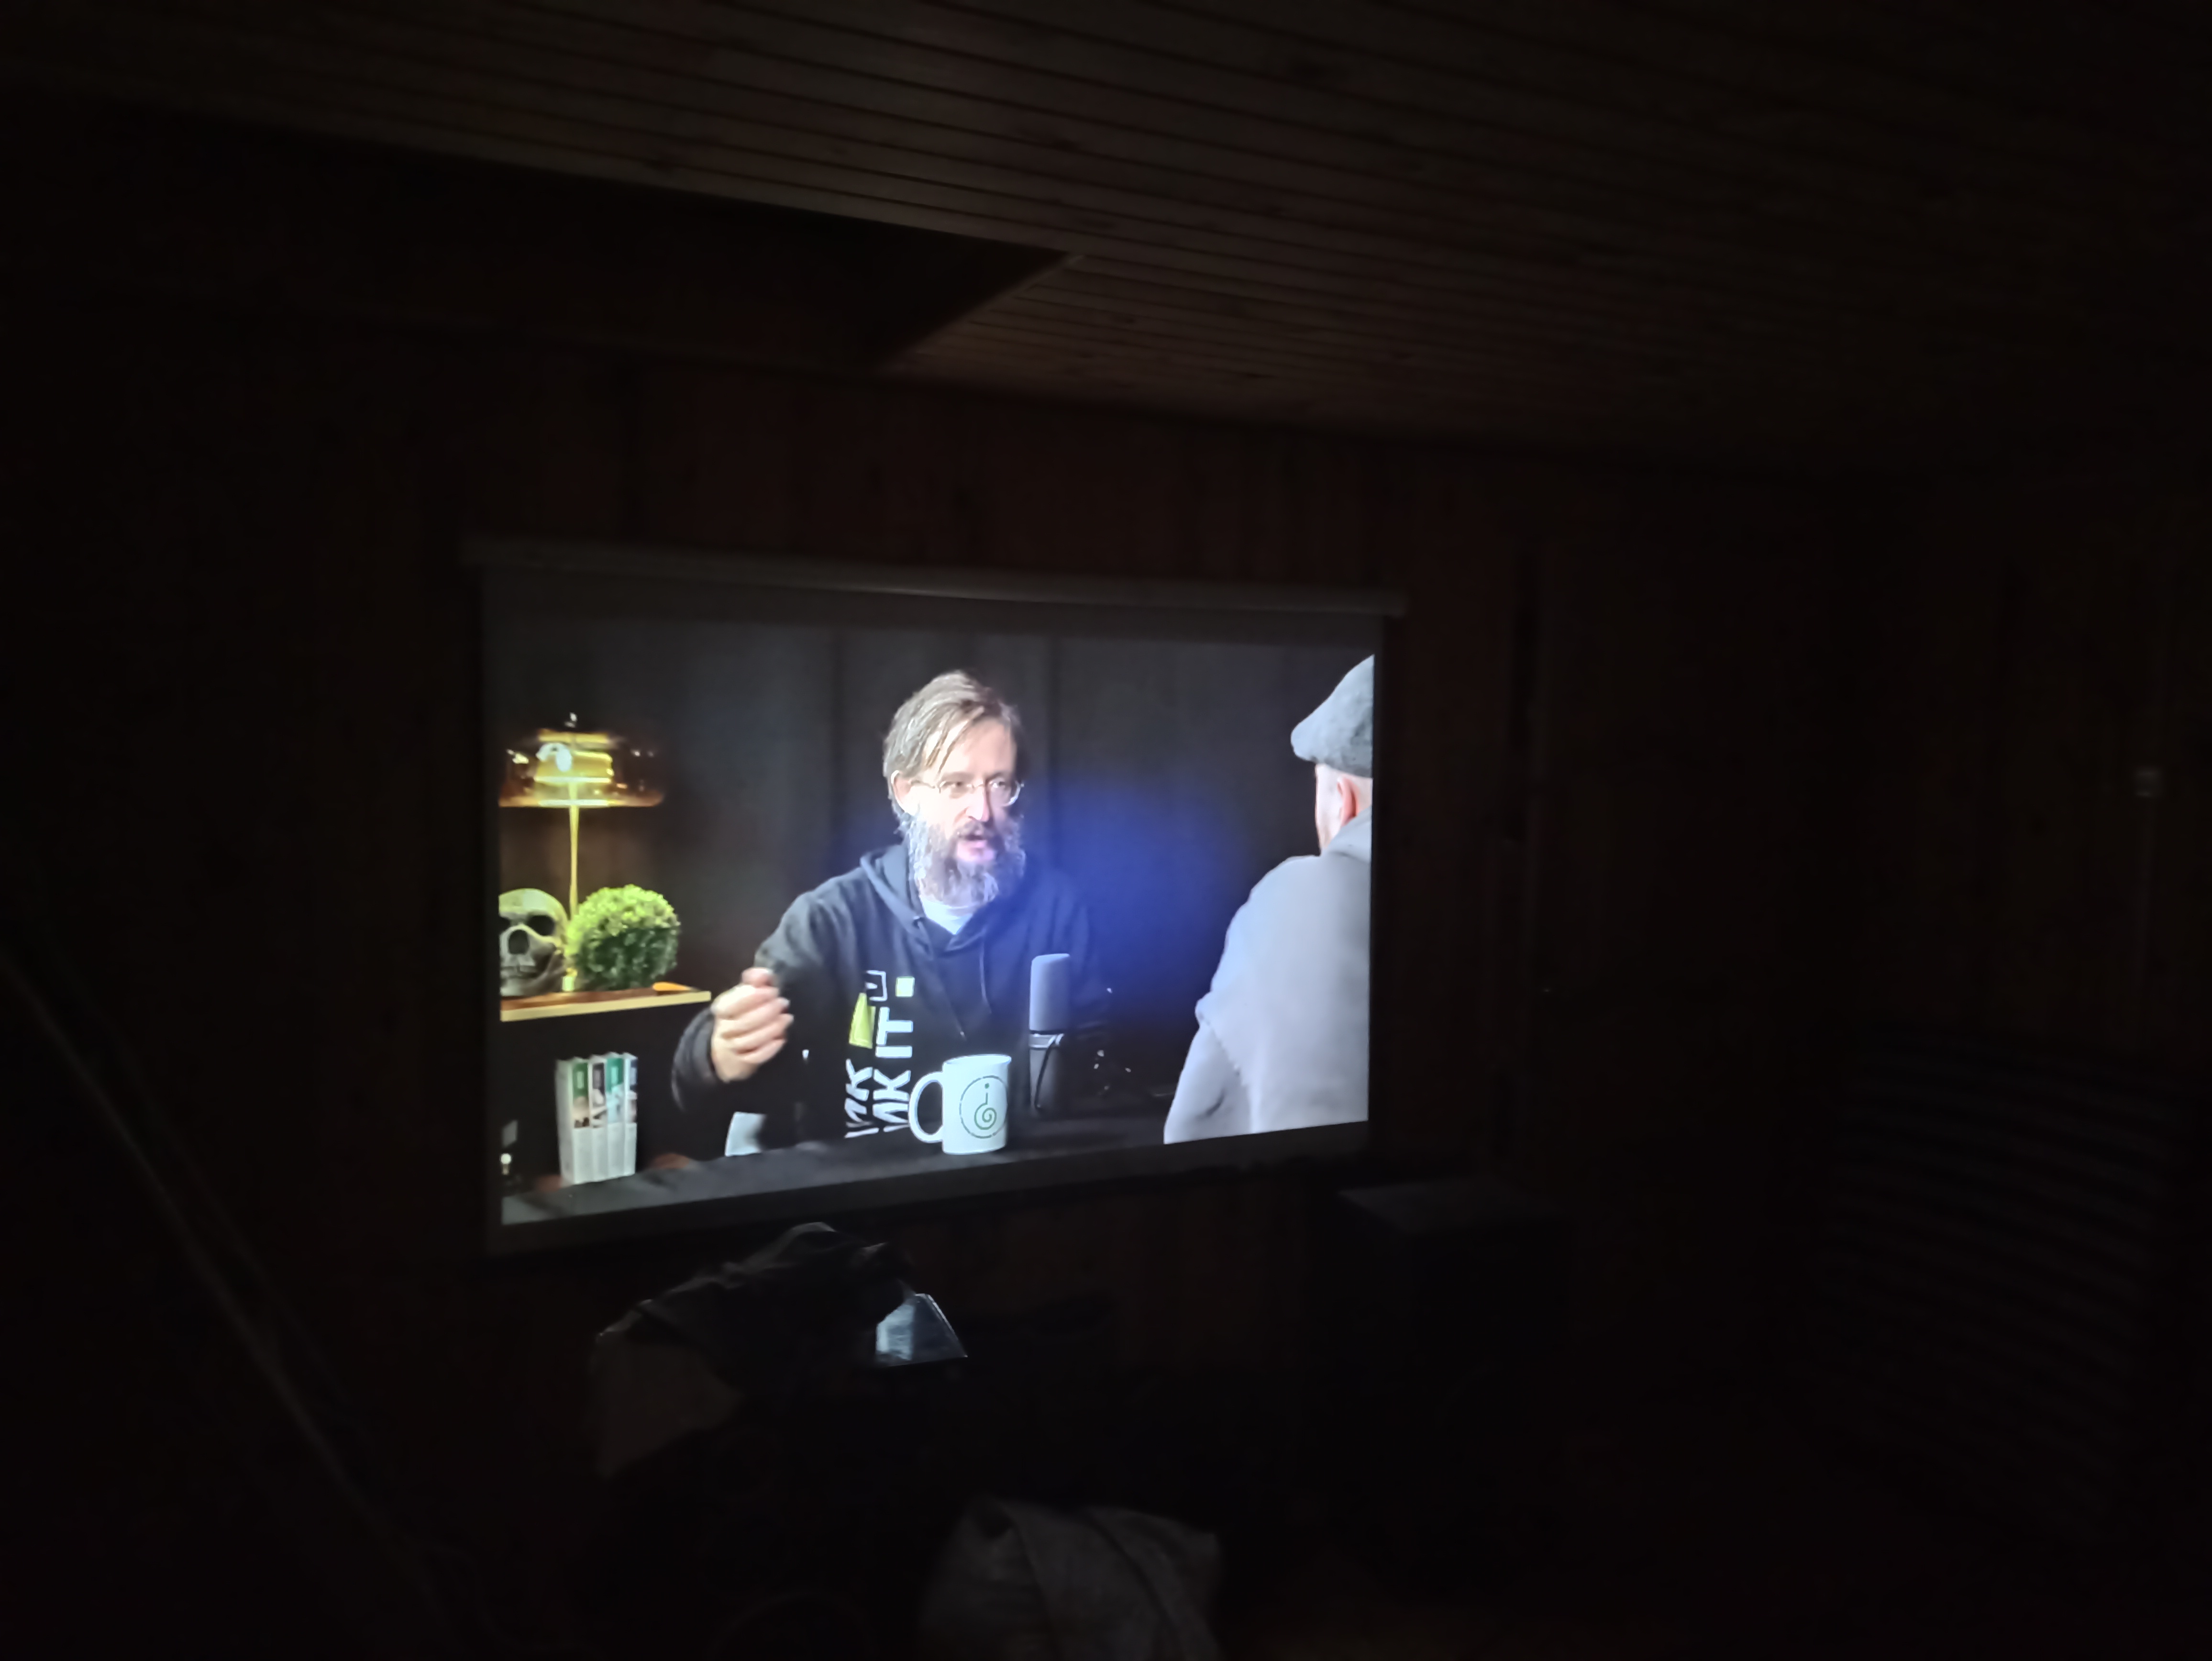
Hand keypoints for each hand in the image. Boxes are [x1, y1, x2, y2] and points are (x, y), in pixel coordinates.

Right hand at [709, 967, 789, 1082]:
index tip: (772, 990)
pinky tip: (782, 1039)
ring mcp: (732, 1046)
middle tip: (784, 1003)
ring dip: (772, 1028)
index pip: (733, 1003)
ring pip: (751, 1040)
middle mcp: (724, 1027)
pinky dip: (769, 1048)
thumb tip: (764, 973)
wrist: (728, 1046)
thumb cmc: (742, 1014)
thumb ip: (755, 981)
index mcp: (722, 1008)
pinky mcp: (742, 1061)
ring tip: (787, 1018)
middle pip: (744, 1022)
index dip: (754, 997)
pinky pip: (755, 1056)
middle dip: (767, 1011)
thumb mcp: (745, 994)